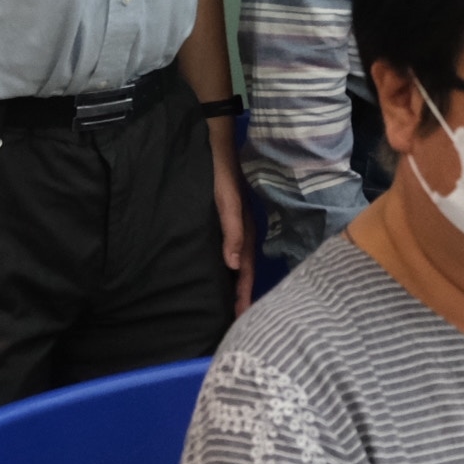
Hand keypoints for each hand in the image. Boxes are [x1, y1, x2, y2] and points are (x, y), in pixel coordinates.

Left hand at [208, 124, 254, 313]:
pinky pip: (231, 251)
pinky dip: (229, 268)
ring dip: (236, 283)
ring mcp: (236, 227)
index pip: (245, 270)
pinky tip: (222, 274)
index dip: (243, 293)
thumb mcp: (227, 202)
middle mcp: (244, 233)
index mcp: (247, 232)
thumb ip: (232, 230)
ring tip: (231, 305)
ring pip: (239, 263)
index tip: (240, 317)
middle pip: (244, 271)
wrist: (216, 143)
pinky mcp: (226, 221)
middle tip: (236, 321)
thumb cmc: (222, 173)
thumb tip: (232, 265)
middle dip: (242, 295)